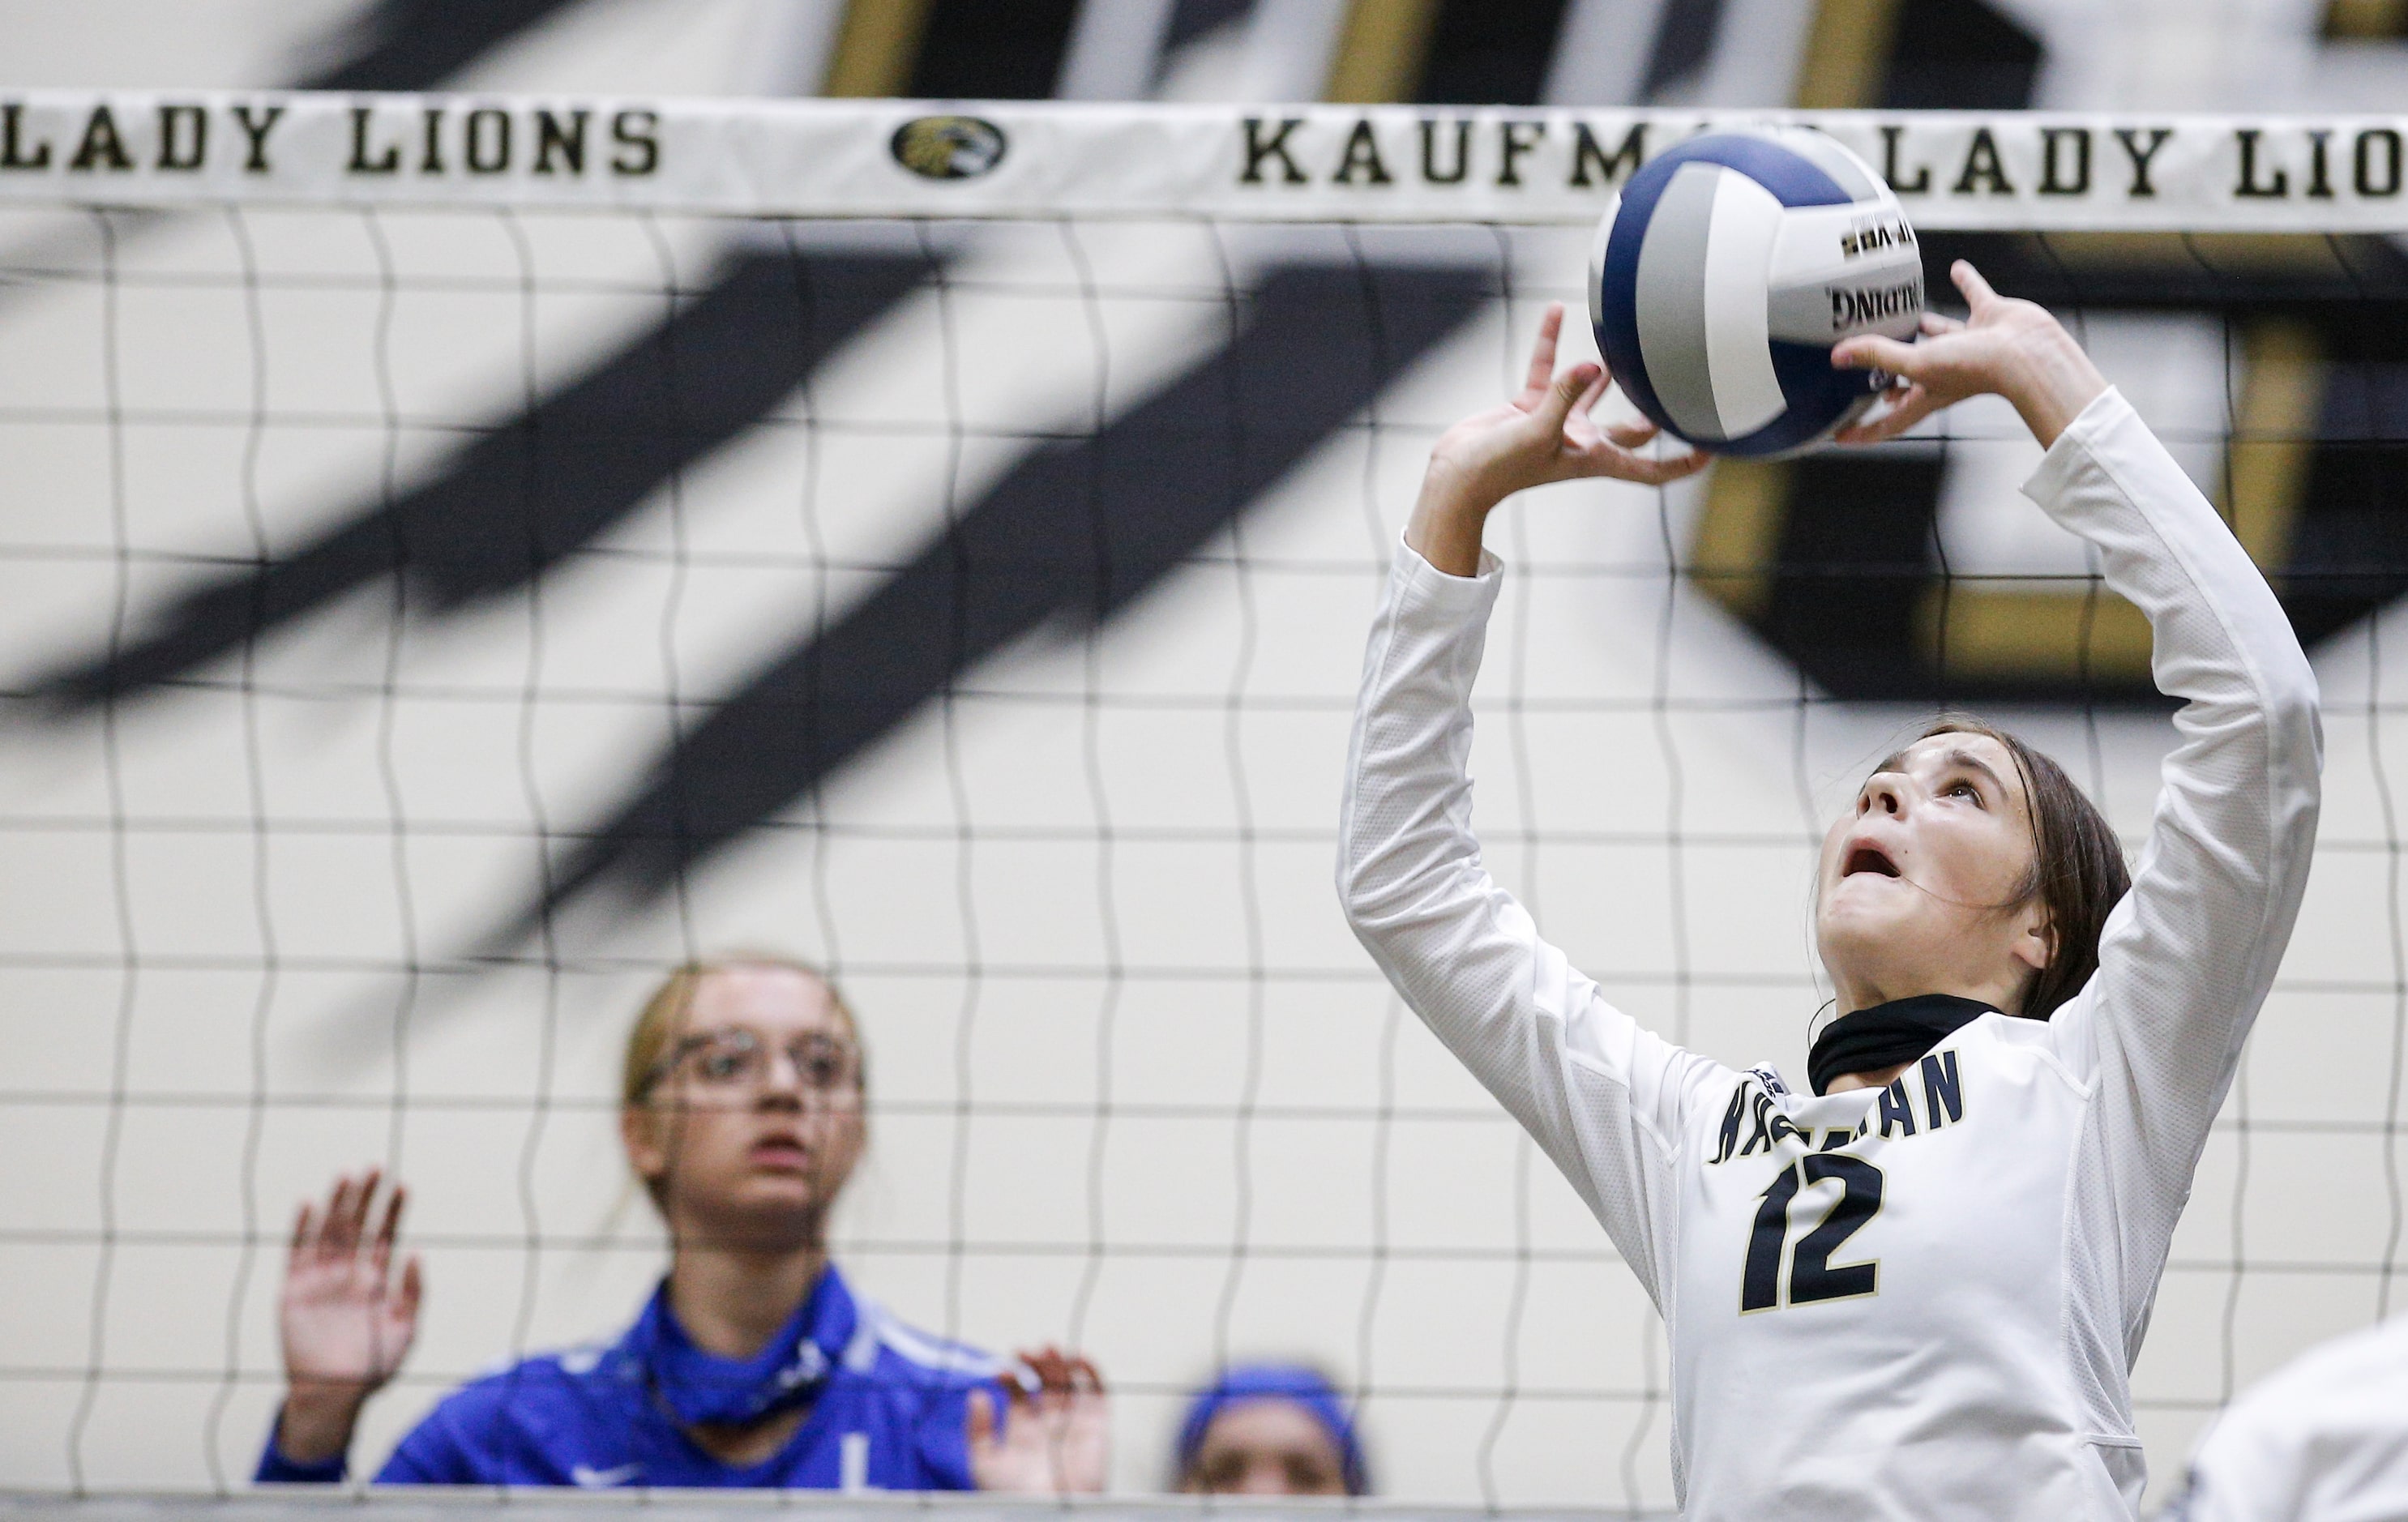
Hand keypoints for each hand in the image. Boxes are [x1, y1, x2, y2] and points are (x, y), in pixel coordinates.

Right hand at [274, 1170, 422, 1465]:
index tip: (402, 1185)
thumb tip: (416, 1252)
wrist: (335, 1394)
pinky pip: (295, 1253)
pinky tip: (307, 1204)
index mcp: (376, 1279)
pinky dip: (300, 1229)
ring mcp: (321, 1280)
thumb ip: (413, 1291)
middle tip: (376, 1167)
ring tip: (346, 1175)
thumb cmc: (374, 1366)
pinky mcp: (294, 1291)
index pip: (384, 1236)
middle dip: (366, 1198)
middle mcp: (348, 1273)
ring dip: (336, 1204)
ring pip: (328, 1232)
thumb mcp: (406, 1328)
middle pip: (357, 1226)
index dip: (393, 1211)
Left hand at [967, 1346, 1107, 1494]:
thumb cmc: (1014, 1495)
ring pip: (1069, 1383)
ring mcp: (1073, 1424)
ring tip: (1047, 1348)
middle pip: (1044, 1385)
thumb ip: (978, 1429)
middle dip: (1036, 1365)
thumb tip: (976, 1395)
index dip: (1011, 1379)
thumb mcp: (984, 1463)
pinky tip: (1076, 1359)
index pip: (1018, 1396)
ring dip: (1059, 1363)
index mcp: (1023, 1434)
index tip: (1002, 1370)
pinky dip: (1092, 1373)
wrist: (1050, 1511)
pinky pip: (1099, 1393)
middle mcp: (1049, 1427)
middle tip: (1025, 1351)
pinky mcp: (1097, 1425)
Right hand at [1406, 302, 1704, 574]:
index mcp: (1594, 458)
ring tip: (1628, 342)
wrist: (1456, 475)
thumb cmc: (1497, 469)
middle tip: (1683, 381)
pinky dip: (1552, 344)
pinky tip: (1556, 313)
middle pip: (1632, 427)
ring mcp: (1557, 424)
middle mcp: (1582, 442)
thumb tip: (1594, 364)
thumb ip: (1565, 395)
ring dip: (1609, 371)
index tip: (1712, 450)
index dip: (1682, 465)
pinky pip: (1548, 371)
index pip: (1651, 470)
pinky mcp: (1530, 408)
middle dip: (1655, 410)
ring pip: (1592, 393)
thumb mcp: (1535, 432)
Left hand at [1832, 260, 2107, 449]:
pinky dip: (1967, 283)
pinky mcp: (1991, 320)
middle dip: (1890, 374)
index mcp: (1928, 393)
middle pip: (1910, 376)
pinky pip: (1975, 296)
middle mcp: (1947, 372)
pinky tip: (1957, 269)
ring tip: (1906, 318)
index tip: (1839, 437)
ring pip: (1940, 336)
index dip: (1864, 430)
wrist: (2028, 353)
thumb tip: (1839, 356)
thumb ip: (1878, 357)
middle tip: (1867, 368)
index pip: (1889, 419)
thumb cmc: (1977, 368)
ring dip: (1925, 327)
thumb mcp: (1917, 364)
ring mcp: (1970, 345)